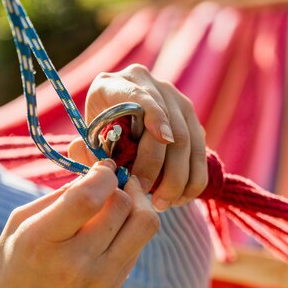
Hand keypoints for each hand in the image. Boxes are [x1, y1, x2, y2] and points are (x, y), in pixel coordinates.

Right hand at [0, 160, 159, 287]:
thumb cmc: (16, 262)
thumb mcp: (22, 221)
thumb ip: (62, 193)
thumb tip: (99, 169)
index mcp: (42, 239)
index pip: (89, 197)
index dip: (104, 174)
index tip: (102, 168)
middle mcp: (75, 261)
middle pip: (123, 205)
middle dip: (121, 185)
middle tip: (112, 182)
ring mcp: (100, 277)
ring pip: (145, 224)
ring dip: (137, 203)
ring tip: (121, 199)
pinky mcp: (115, 286)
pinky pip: (139, 243)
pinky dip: (132, 226)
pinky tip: (115, 226)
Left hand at [70, 64, 207, 211]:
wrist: (117, 119)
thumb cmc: (98, 131)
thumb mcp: (87, 137)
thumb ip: (88, 151)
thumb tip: (104, 168)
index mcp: (118, 83)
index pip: (141, 95)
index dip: (154, 114)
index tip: (163, 139)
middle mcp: (152, 85)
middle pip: (169, 125)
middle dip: (161, 166)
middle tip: (149, 197)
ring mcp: (176, 101)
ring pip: (188, 141)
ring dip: (178, 178)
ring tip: (163, 204)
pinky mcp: (192, 120)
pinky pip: (200, 151)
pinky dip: (193, 178)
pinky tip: (180, 198)